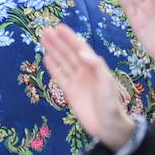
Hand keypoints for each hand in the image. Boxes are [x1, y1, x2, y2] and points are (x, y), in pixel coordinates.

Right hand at [40, 24, 135, 150]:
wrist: (108, 126)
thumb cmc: (110, 103)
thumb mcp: (106, 82)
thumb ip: (95, 65)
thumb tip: (81, 52)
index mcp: (94, 66)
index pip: (79, 48)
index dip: (69, 37)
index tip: (58, 27)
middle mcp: (84, 71)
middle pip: (68, 53)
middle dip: (57, 41)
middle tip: (45, 30)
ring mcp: (77, 81)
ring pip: (63, 62)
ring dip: (53, 51)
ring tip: (43, 39)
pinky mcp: (70, 93)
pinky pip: (60, 77)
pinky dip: (53, 67)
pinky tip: (46, 58)